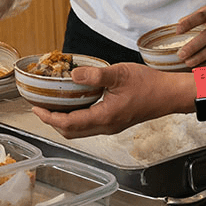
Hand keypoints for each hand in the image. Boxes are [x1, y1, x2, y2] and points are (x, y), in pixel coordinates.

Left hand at [31, 63, 186, 137]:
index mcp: (105, 117)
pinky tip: (75, 104)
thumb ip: (95, 75)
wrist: (169, 95)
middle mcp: (106, 126)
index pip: (69, 123)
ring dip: (64, 121)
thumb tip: (74, 74)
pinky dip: (76, 118)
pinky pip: (89, 125)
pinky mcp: (115, 122)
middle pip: (71, 132)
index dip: (49, 118)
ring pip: (80, 131)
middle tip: (40, 107)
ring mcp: (111, 126)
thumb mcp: (120, 74)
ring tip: (53, 106)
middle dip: (52, 122)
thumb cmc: (148, 84)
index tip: (36, 108)